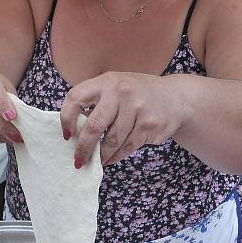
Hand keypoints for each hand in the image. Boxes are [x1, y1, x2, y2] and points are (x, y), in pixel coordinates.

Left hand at [60, 72, 181, 167]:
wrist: (175, 97)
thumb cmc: (136, 94)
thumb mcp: (115, 87)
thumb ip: (95, 102)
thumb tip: (73, 131)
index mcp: (106, 81)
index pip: (76, 98)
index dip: (66, 119)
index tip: (67, 135)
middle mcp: (121, 92)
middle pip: (94, 126)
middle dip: (83, 147)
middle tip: (78, 160)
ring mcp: (138, 109)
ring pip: (112, 141)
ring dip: (102, 155)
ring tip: (97, 160)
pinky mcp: (149, 125)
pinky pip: (127, 147)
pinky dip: (116, 156)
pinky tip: (111, 158)